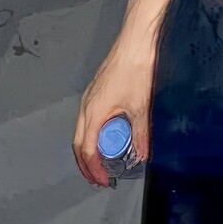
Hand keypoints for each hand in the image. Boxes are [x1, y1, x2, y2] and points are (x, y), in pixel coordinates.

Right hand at [73, 26, 160, 187]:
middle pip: (79, 142)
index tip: (104, 181)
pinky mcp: (97, 89)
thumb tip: (143, 155)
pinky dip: (93, 133)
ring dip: (89, 148)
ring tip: (102, 161)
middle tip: (98, 178)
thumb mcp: (141, 106)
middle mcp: (86, 106)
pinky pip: (89, 118)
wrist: (136, 41)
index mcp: (93, 113)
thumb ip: (141, 133)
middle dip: (86, 164)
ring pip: (82, 129)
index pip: (87, 150)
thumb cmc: (137, 70)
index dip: (94, 169)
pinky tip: (107, 135)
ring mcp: (90, 96)